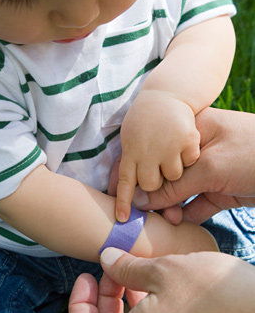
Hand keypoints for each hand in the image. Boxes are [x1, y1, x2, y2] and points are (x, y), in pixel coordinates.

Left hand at [69, 248, 254, 312]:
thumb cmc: (212, 294)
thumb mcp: (162, 270)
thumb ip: (125, 267)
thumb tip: (105, 260)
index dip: (78, 301)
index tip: (87, 275)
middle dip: (103, 298)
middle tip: (113, 269)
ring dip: (124, 304)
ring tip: (136, 274)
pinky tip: (158, 290)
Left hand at [116, 90, 199, 220]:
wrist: (166, 93)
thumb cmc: (146, 121)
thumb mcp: (132, 141)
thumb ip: (133, 167)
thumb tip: (134, 200)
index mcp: (131, 151)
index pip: (125, 181)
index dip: (123, 201)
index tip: (122, 218)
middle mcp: (147, 150)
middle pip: (151, 185)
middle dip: (156, 182)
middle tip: (160, 167)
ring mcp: (167, 145)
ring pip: (173, 175)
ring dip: (175, 168)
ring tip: (172, 149)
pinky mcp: (187, 139)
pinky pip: (190, 160)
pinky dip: (190, 154)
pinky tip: (184, 141)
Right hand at [133, 108, 254, 223]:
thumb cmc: (254, 154)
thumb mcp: (210, 167)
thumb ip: (174, 186)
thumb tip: (139, 200)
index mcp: (192, 132)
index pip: (155, 151)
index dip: (135, 172)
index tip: (118, 193)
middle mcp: (197, 151)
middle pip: (165, 175)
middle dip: (151, 194)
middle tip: (136, 213)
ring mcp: (210, 172)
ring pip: (178, 192)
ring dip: (168, 207)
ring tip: (163, 221)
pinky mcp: (221, 191)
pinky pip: (196, 204)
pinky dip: (186, 215)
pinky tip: (177, 223)